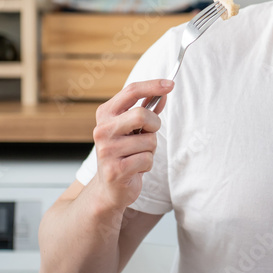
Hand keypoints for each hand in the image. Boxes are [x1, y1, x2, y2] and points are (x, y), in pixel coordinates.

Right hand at [87, 79, 173, 211]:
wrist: (109, 188)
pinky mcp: (116, 170)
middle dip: (154, 126)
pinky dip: (147, 164)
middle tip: (148, 134)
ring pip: (149, 141)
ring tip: (137, 156)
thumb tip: (164, 93)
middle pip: (142, 115)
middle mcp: (102, 130)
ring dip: (150, 150)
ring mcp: (107, 150)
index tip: (170, 84)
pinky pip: (147, 159)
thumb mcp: (132, 129)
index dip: (153, 85)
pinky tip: (135, 168)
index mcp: (105, 114)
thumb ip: (146, 110)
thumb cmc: (124, 154)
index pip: (131, 91)